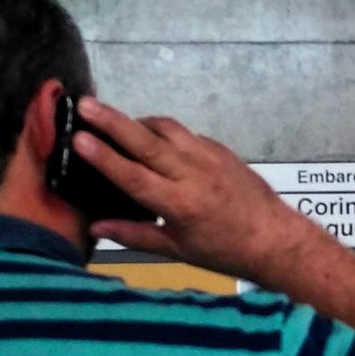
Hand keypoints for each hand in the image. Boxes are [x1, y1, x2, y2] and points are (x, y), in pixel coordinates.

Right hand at [71, 97, 315, 281]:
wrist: (276, 239)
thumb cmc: (225, 251)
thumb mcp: (177, 250)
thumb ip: (134, 235)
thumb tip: (95, 226)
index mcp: (180, 204)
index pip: (133, 176)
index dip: (103, 157)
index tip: (78, 137)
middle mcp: (193, 174)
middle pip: (146, 141)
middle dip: (112, 121)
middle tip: (85, 103)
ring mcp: (209, 157)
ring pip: (167, 128)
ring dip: (138, 121)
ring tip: (112, 119)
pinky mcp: (221, 150)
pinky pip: (185, 134)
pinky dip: (164, 131)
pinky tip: (151, 136)